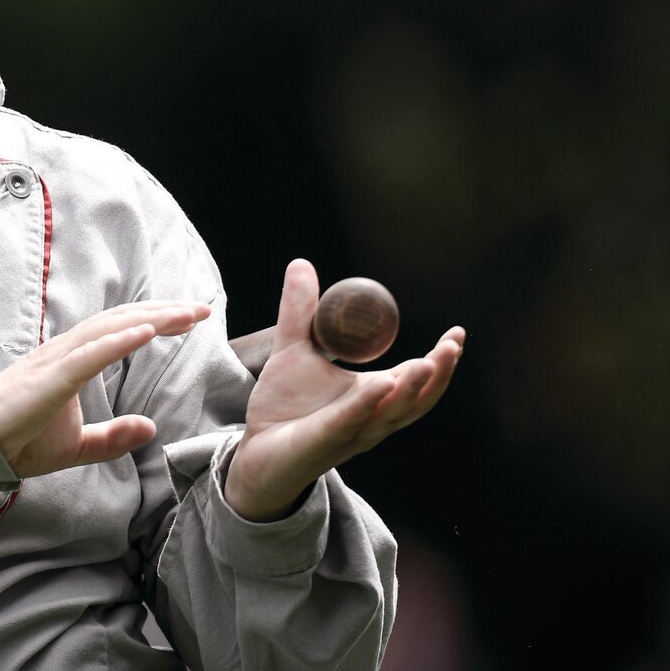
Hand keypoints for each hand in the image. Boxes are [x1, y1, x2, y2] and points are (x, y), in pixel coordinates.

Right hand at [0, 301, 210, 477]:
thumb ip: (113, 438)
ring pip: (109, 330)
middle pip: (121, 321)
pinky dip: (118, 342)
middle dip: (163, 312)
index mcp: (73, 360)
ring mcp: (56, 362)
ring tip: (184, 315)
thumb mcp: (78, 446)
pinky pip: (88, 356)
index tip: (191, 318)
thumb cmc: (20, 439)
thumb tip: (151, 428)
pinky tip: (146, 332)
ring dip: (149, 319)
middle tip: (202, 310)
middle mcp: (66, 351)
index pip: (119, 329)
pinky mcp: (49, 380)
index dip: (155, 319)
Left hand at [224, 259, 464, 520]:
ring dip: (411, 390)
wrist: (255, 449)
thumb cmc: (284, 406)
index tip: (457, 333)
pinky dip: (363, 406)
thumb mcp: (293, 348)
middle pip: (415, 400)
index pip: (417, 381)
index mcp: (372, 398)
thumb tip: (300, 263)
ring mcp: (349, 433)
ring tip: (426, 363)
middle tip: (452, 346)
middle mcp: (370, 419)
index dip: (441, 361)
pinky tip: (378, 385)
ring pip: (389, 414)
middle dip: (438, 375)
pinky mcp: (320, 442)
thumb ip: (299, 309)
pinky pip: (346, 423)